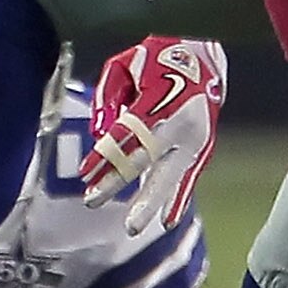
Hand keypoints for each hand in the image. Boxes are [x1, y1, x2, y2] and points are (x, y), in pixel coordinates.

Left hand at [82, 36, 227, 235]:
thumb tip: (98, 135)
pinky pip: (187, 180)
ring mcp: (195, 140)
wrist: (203, 59)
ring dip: (148, 202)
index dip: (105, 154)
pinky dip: (176, 200)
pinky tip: (165, 222)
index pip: (126, 133)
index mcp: (160, 100)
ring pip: (169, 176)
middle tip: (92, 201)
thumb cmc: (155, 62)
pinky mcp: (203, 151)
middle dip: (116, 180)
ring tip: (132, 228)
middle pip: (145, 158)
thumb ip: (108, 97)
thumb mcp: (124, 66)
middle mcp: (180, 123)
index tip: (84, 173)